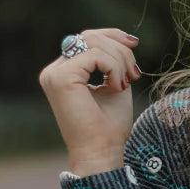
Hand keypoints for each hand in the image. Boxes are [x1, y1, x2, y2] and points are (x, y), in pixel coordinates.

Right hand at [38, 28, 142, 172]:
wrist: (102, 152)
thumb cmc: (109, 126)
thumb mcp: (114, 84)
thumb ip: (112, 61)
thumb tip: (124, 38)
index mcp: (64, 72)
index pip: (86, 39)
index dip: (112, 36)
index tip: (135, 45)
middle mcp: (54, 71)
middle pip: (90, 36)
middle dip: (120, 48)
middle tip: (135, 73)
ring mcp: (54, 74)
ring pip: (93, 42)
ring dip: (119, 60)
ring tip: (126, 82)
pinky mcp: (61, 78)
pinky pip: (95, 55)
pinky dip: (113, 68)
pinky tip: (117, 87)